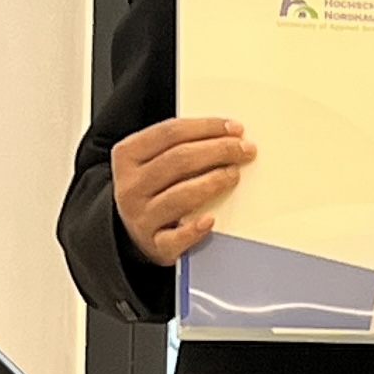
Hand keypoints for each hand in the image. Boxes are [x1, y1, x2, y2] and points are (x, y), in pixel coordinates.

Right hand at [111, 117, 256, 265]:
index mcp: (128, 156)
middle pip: (178, 160)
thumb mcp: (154, 159)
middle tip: (245, 149)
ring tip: (234, 174)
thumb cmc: (155, 187)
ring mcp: (140, 217)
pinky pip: (175, 238)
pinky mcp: (154, 246)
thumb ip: (182, 144)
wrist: (133, 232)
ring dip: (213, 182)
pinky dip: (194, 229)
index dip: (206, 127)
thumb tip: (228, 134)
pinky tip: (211, 219)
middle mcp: (131, 186)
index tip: (235, 128)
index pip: (170, 133)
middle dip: (218, 150)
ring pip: (180, 195)